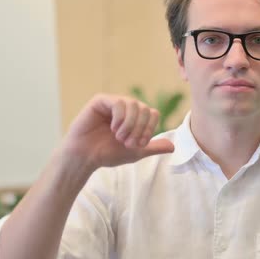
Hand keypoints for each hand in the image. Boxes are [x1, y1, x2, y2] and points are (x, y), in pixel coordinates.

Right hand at [57, 94, 174, 170]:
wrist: (86, 157)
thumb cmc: (108, 154)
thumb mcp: (135, 152)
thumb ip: (153, 147)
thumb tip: (173, 147)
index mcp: (135, 117)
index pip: (153, 113)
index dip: (149, 129)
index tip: (139, 144)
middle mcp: (126, 108)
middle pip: (145, 109)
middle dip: (139, 129)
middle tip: (128, 142)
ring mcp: (113, 103)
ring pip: (134, 104)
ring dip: (130, 125)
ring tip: (119, 137)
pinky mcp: (101, 101)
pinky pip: (119, 102)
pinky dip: (120, 118)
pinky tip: (113, 128)